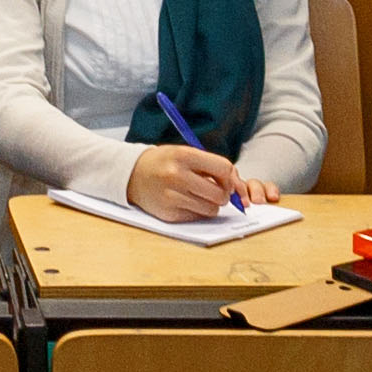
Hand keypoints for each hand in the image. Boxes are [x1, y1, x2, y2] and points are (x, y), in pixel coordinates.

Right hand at [125, 145, 256, 222]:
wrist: (132, 174)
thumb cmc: (164, 163)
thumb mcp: (184, 153)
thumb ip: (211, 166)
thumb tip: (238, 187)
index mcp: (183, 155)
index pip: (223, 168)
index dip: (230, 178)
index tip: (227, 181)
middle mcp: (177, 176)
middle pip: (220, 194)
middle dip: (222, 194)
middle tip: (214, 190)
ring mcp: (171, 196)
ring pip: (211, 209)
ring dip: (210, 205)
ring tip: (198, 196)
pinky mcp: (169, 214)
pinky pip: (197, 217)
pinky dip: (196, 212)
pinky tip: (185, 201)